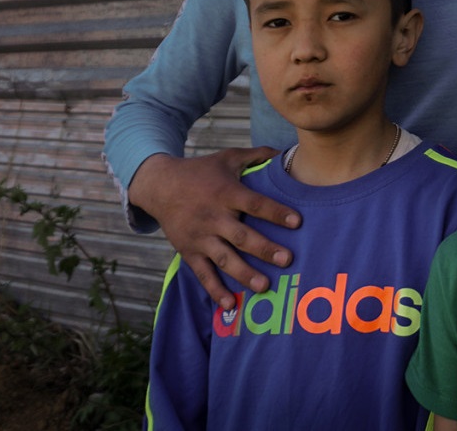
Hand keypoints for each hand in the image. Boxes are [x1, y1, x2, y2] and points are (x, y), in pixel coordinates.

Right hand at [127, 149, 300, 309]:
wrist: (159, 185)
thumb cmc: (201, 171)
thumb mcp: (227, 158)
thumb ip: (257, 155)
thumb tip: (285, 151)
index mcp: (226, 193)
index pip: (254, 203)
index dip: (275, 212)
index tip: (297, 222)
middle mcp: (213, 217)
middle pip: (241, 235)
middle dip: (264, 249)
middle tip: (287, 260)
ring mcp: (200, 237)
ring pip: (224, 258)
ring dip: (244, 274)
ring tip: (265, 286)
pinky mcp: (189, 252)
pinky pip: (203, 274)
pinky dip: (214, 290)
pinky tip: (229, 305)